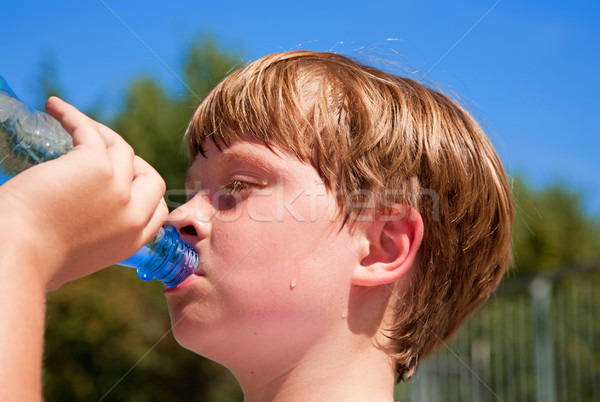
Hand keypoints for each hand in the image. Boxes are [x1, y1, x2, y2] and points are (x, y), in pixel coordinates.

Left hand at [0, 97, 168, 290]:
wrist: (15, 254)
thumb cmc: (30, 264)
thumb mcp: (74, 261)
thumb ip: (85, 244)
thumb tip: (67, 232)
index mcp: (130, 242)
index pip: (157, 210)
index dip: (143, 192)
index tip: (123, 182)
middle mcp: (132, 215)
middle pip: (151, 178)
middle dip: (134, 164)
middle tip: (105, 155)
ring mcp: (118, 189)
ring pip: (122, 148)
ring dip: (99, 133)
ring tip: (72, 125)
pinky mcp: (95, 165)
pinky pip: (89, 130)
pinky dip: (72, 115)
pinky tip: (54, 106)